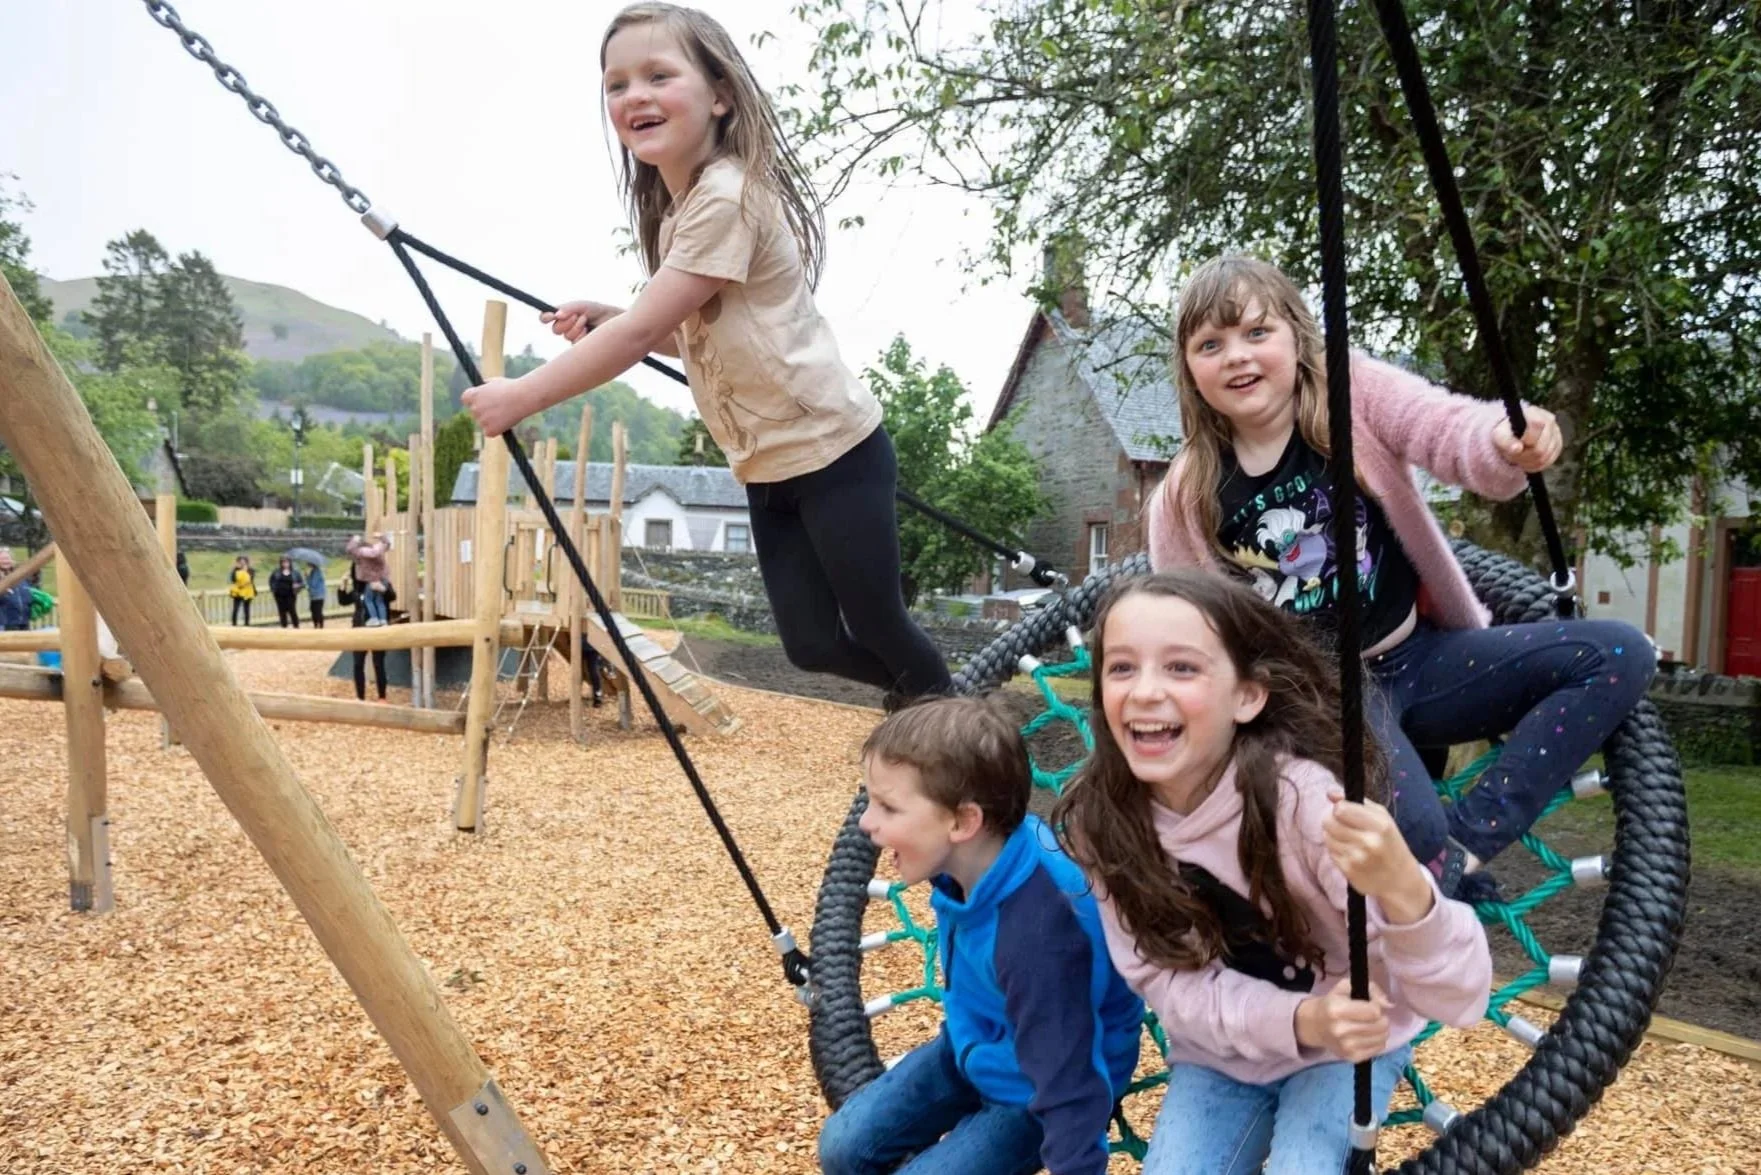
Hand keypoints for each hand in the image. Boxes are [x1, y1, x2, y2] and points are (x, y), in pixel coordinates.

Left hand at [463, 376, 535, 437]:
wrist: (523, 397)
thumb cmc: (511, 387)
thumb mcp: (495, 382)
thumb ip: (485, 387)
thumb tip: (483, 389)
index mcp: (472, 395)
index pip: (466, 400)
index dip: (475, 400)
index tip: (482, 401)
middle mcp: (474, 408)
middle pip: (475, 412)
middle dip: (484, 411)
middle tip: (498, 407)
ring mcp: (481, 421)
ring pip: (483, 423)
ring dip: (491, 420)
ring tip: (506, 413)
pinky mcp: (489, 431)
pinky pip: (489, 432)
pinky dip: (496, 429)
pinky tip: (505, 421)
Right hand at [541, 299, 622, 342]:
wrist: (616, 323)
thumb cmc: (600, 312)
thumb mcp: (585, 306)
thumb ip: (570, 308)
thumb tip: (557, 314)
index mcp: (564, 316)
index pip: (547, 317)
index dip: (545, 317)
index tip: (549, 316)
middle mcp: (567, 327)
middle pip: (555, 329)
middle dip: (566, 322)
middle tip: (577, 316)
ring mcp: (573, 338)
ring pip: (566, 336)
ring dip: (576, 327)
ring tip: (587, 322)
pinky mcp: (580, 348)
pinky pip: (575, 344)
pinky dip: (582, 336)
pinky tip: (590, 332)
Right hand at [1296, 978, 1392, 1061]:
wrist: (1315, 1025)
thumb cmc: (1332, 1003)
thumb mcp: (1346, 987)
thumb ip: (1371, 988)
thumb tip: (1388, 1004)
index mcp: (1337, 1010)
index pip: (1374, 1011)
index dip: (1377, 1005)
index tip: (1371, 1004)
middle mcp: (1341, 1030)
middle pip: (1380, 1026)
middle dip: (1381, 1018)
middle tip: (1373, 1015)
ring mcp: (1346, 1047)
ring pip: (1382, 1038)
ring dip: (1381, 1030)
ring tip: (1371, 1024)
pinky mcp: (1352, 1058)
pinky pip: (1379, 1048)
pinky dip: (1377, 1040)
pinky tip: (1367, 1035)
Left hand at [1323, 789, 1432, 920]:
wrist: (1400, 880)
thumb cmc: (1390, 844)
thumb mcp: (1383, 819)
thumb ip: (1357, 803)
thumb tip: (1330, 794)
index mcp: (1380, 825)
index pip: (1341, 809)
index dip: (1339, 808)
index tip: (1345, 811)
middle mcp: (1369, 842)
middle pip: (1329, 821)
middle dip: (1333, 820)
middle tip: (1344, 825)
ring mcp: (1357, 858)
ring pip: (1327, 836)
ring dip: (1333, 835)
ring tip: (1349, 839)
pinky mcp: (1348, 871)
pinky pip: (1330, 852)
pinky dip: (1336, 850)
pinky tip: (1350, 852)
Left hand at [1492, 405, 1561, 472]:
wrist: (1513, 434)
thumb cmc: (1506, 433)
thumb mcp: (1500, 435)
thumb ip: (1507, 441)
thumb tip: (1517, 449)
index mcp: (1534, 413)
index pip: (1538, 424)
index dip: (1527, 438)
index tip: (1517, 445)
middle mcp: (1549, 421)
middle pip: (1541, 447)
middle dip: (1524, 455)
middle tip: (1514, 455)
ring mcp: (1556, 434)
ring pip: (1544, 456)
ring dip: (1528, 461)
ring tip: (1518, 457)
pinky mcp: (1558, 445)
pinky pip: (1548, 461)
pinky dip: (1535, 465)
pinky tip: (1527, 460)